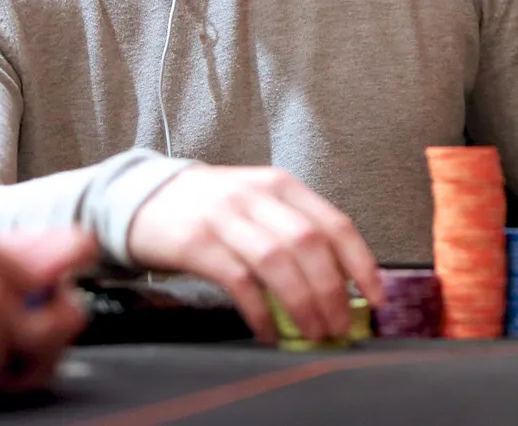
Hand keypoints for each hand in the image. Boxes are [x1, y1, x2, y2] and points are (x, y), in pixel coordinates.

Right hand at [126, 166, 383, 344]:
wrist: (142, 196)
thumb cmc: (211, 206)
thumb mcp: (257, 201)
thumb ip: (293, 228)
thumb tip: (339, 281)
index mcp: (280, 184)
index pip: (334, 223)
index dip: (361, 263)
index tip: (375, 296)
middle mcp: (256, 195)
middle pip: (309, 245)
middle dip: (332, 292)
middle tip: (339, 326)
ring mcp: (225, 217)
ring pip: (278, 263)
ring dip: (302, 303)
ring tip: (313, 332)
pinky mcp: (196, 243)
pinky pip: (240, 282)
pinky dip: (261, 312)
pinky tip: (270, 332)